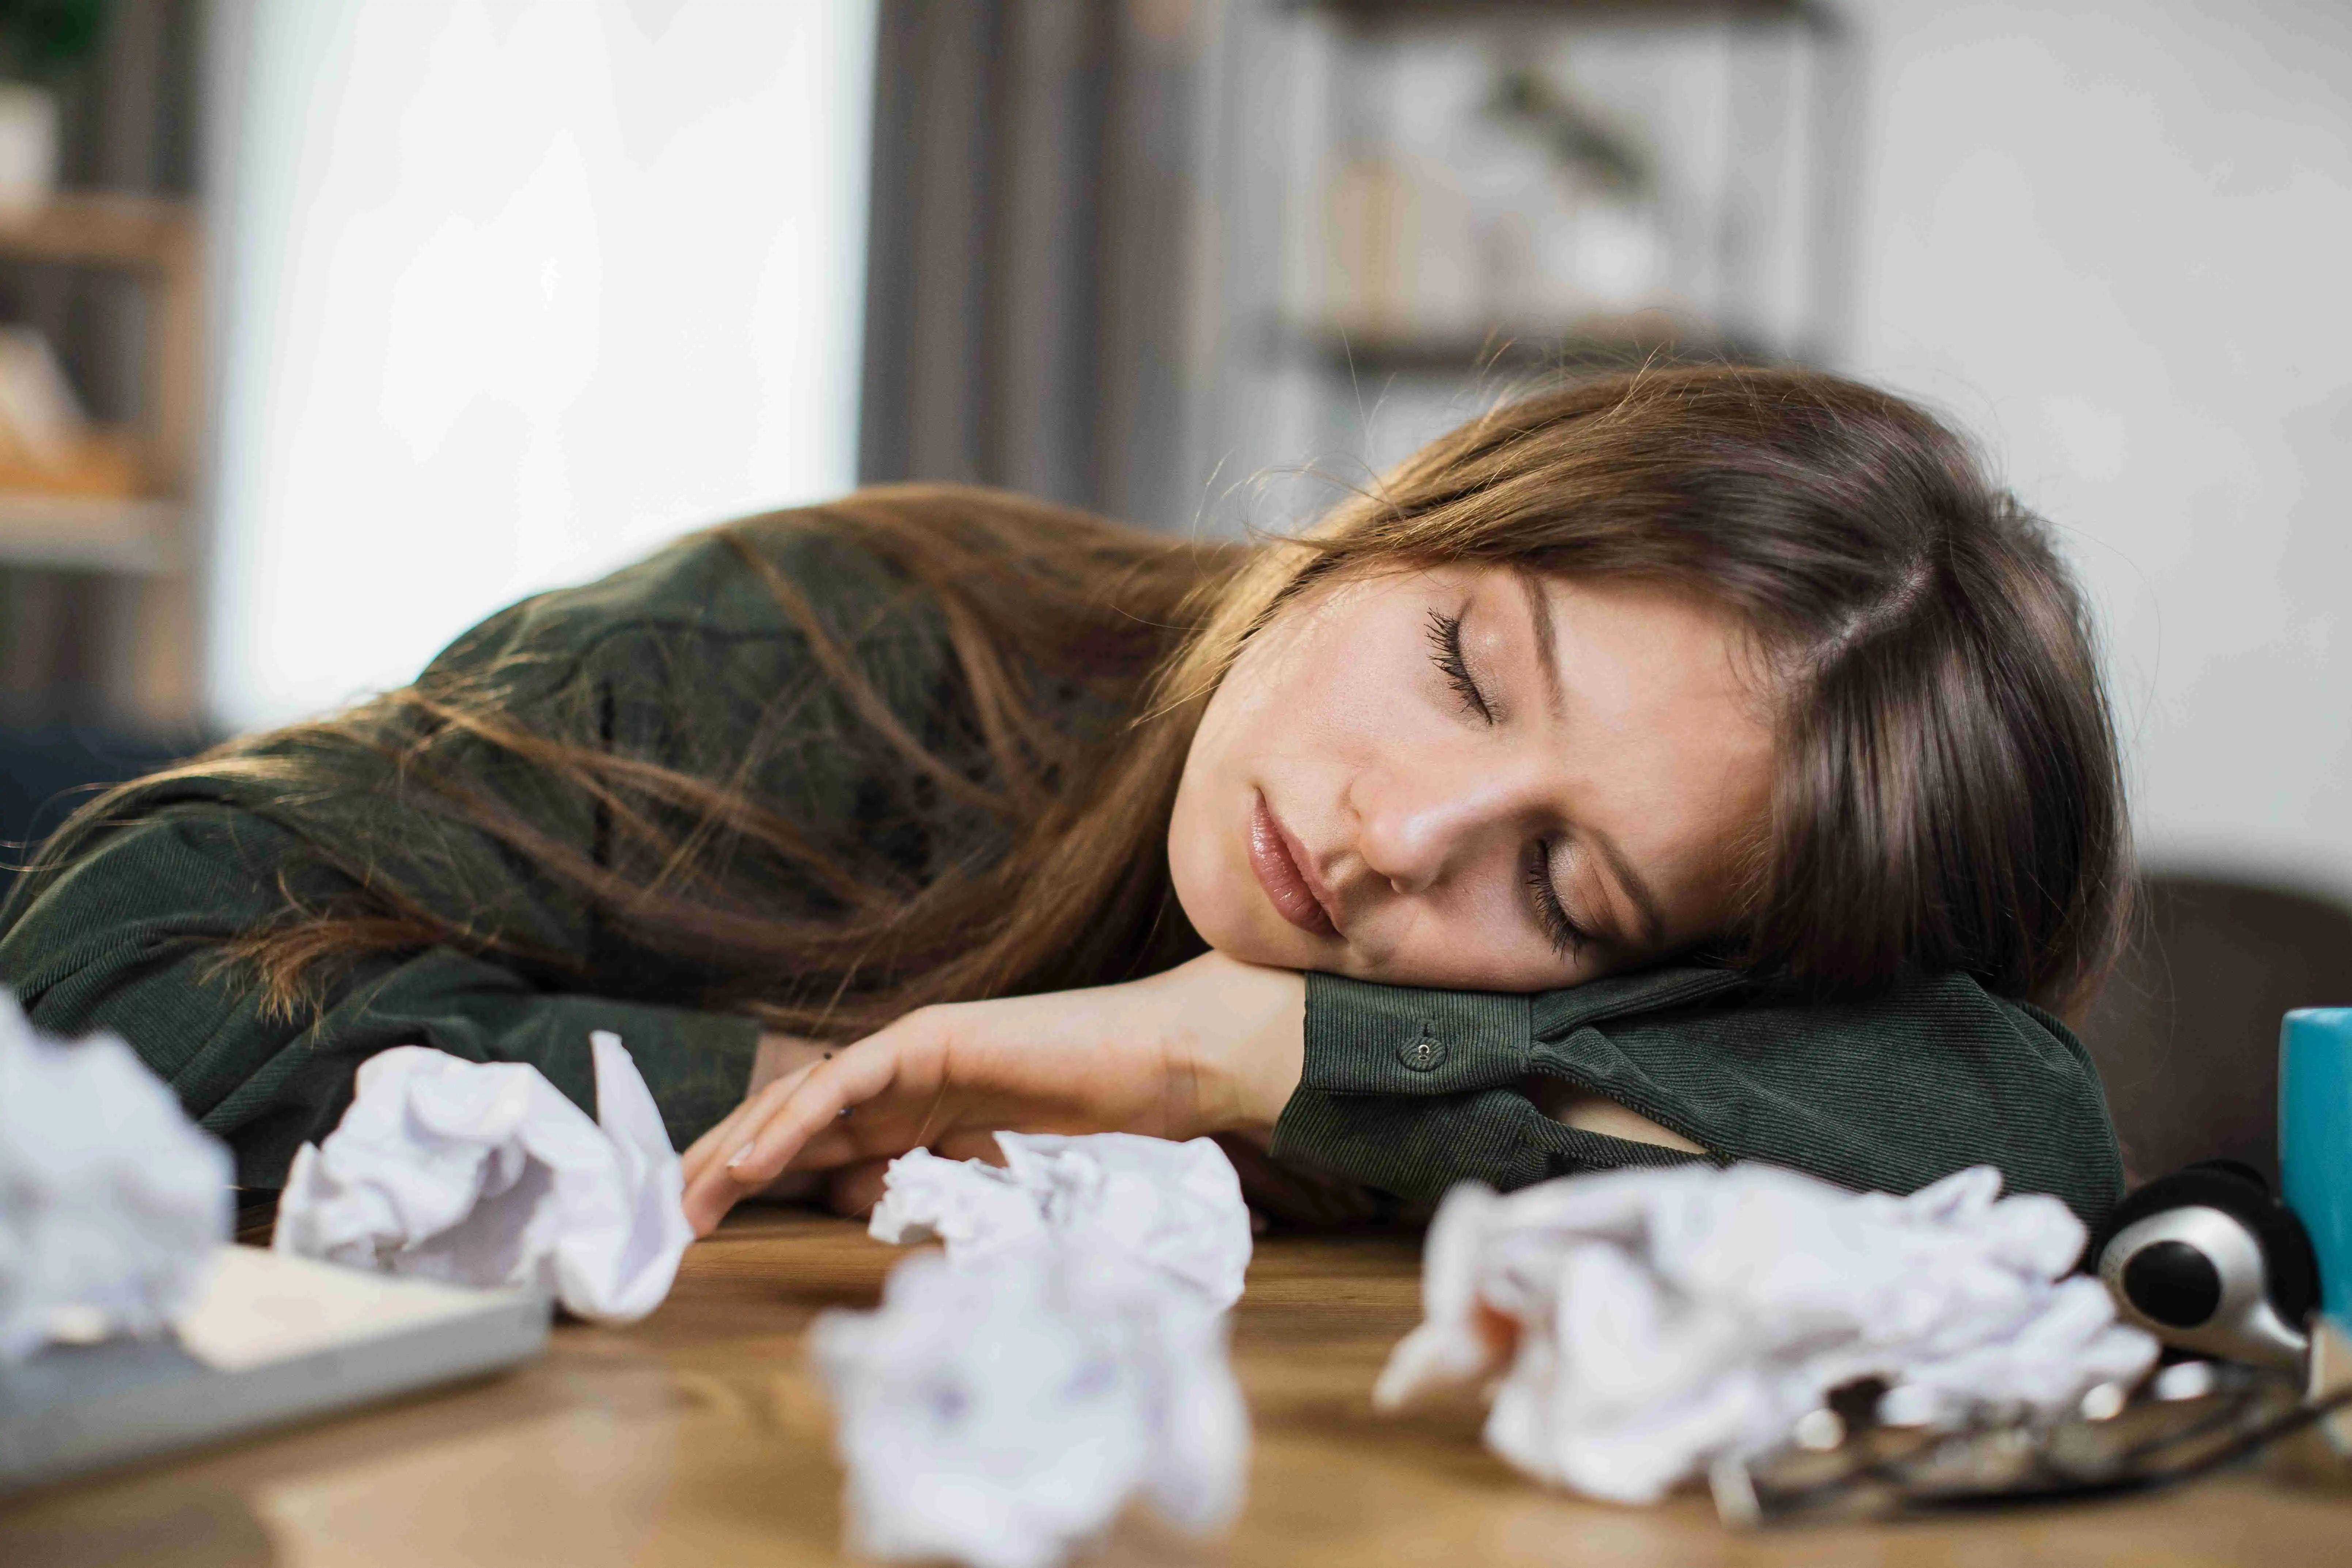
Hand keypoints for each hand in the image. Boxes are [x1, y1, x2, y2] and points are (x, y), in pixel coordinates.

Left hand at [679, 952, 1305, 1234]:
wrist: (1163, 1063)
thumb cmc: (1104, 1117)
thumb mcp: (1001, 1172)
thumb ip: (944, 1186)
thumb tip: (890, 1220)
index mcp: (917, 1106)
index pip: (817, 1142)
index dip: (757, 1177)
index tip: (708, 1223)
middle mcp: (903, 1074)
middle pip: (791, 1118)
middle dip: (725, 1163)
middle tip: (670, 1216)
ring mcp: (914, 1050)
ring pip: (802, 1099)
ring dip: (738, 1148)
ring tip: (688, 1198)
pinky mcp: (931, 1040)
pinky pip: (845, 1084)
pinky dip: (793, 1124)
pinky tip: (752, 1164)